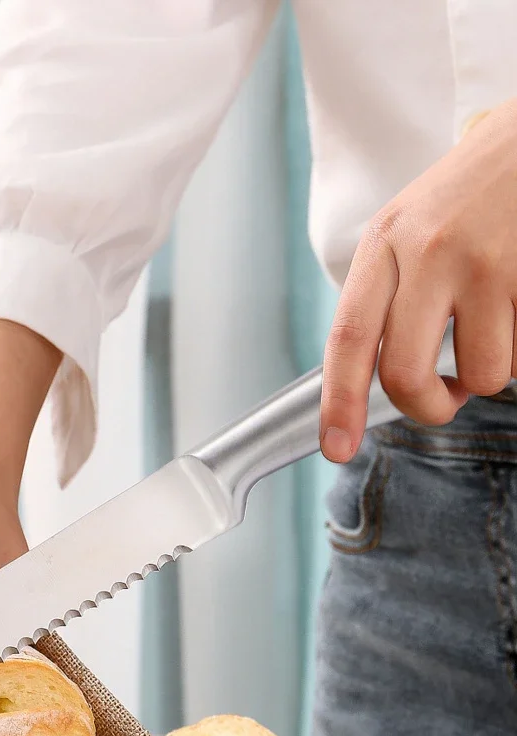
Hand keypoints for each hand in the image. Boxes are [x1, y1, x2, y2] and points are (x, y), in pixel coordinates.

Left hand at [320, 99, 516, 461]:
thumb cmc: (472, 193)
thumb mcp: (410, 227)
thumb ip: (388, 295)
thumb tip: (378, 379)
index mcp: (386, 244)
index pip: (350, 337)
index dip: (339, 402)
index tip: (335, 448)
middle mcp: (430, 252)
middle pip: (406, 374)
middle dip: (425, 407)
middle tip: (442, 400)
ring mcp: (488, 262)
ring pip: (482, 373)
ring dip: (489, 371)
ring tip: (495, 326)